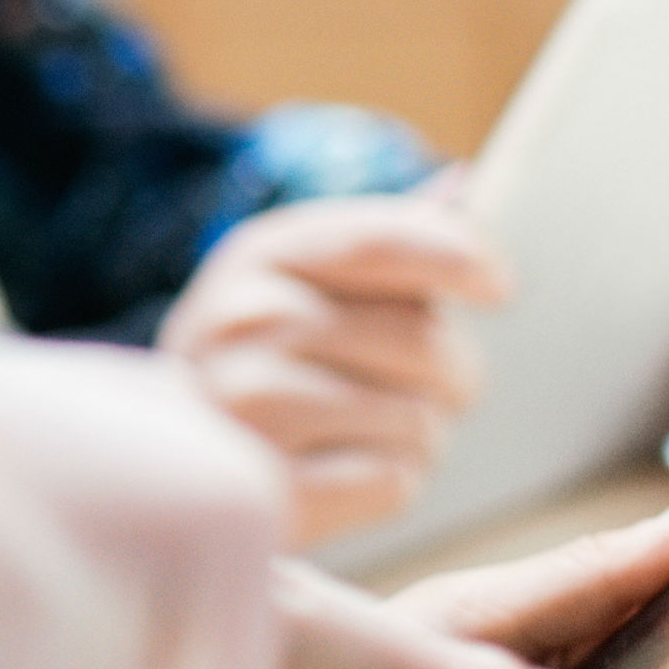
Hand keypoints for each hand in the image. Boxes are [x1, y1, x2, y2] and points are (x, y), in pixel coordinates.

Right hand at [161, 195, 510, 545]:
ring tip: (365, 431)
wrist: (167, 457)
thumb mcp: (301, 280)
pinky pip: (394, 481)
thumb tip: (459, 181)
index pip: (381, 241)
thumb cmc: (263, 359)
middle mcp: (242, 319)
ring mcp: (246, 405)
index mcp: (258, 253)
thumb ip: (381, 239)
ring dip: (420, 435)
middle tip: (426, 388)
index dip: (459, 257)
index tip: (502, 289)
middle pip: (422, 340)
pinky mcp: (268, 488)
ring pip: (418, 419)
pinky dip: (392, 485)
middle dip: (451, 372)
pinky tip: (344, 473)